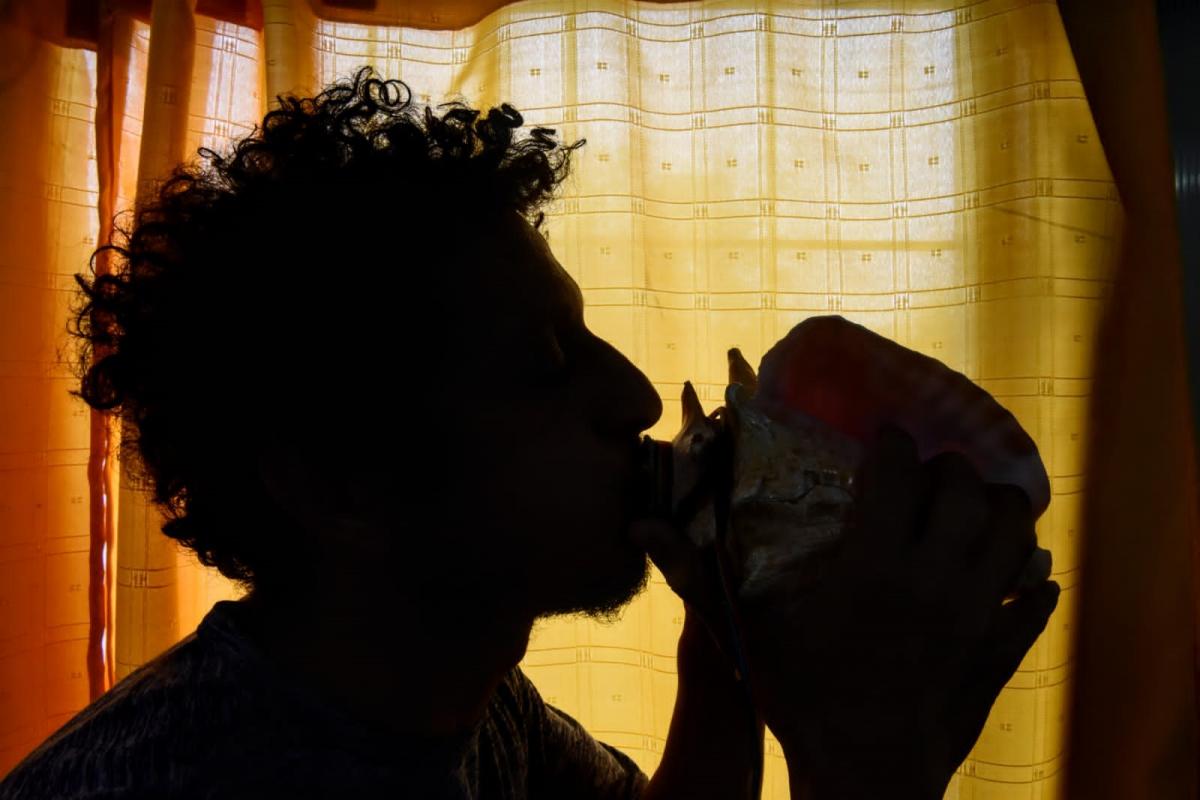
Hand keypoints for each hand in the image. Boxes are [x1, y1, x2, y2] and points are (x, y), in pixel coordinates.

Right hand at [631, 426, 1059, 798]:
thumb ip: (695, 575)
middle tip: (928, 473)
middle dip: (949, 468)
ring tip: (971, 508)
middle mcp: (933, 579)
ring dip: (999, 509)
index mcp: (872, 565)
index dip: (893, 444)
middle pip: (966, 490)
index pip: (900, 471)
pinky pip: (1037, 599)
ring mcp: (976, 615)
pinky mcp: (999, 650)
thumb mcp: (746, 634)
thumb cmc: (800, 700)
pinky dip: (1031, 580)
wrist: (862, 775)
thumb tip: (638, 525)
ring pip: (1015, 532)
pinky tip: (1013, 577)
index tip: (883, 440)